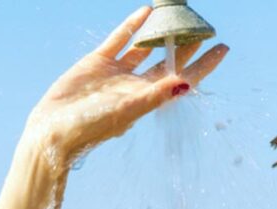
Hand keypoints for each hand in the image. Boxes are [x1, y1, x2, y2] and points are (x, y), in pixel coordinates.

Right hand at [23, 6, 228, 165]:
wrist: (54, 129)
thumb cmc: (93, 126)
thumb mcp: (128, 109)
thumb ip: (156, 95)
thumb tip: (187, 84)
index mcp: (149, 99)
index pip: (184, 78)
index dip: (205, 64)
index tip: (223, 48)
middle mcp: (137, 85)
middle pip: (169, 60)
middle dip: (187, 45)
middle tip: (204, 26)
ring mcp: (118, 73)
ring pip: (145, 48)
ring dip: (161, 32)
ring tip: (177, 15)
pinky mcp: (98, 62)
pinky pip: (119, 40)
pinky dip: (131, 26)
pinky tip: (145, 12)